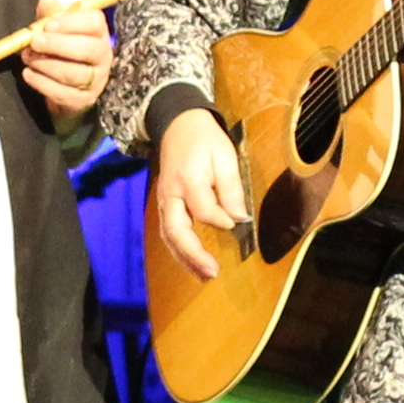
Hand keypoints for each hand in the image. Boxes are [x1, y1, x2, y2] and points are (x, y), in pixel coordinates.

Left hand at [20, 0, 113, 117]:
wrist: (63, 82)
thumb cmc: (60, 47)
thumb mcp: (55, 27)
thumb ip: (50, 14)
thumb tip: (47, 2)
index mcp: (98, 32)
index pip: (94, 22)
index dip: (71, 23)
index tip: (48, 25)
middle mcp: (103, 56)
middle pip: (89, 49)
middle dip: (58, 45)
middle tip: (35, 42)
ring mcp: (96, 80)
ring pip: (75, 74)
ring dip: (46, 65)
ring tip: (27, 57)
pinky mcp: (84, 100)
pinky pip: (64, 94)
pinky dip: (42, 84)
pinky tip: (29, 74)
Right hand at [153, 107, 248, 280]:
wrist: (178, 126)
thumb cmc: (205, 141)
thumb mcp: (224, 156)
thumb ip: (231, 188)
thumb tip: (239, 218)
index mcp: (187, 178)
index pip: (201, 207)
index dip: (219, 219)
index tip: (236, 224)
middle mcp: (171, 194)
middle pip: (175, 229)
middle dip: (193, 254)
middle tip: (212, 271)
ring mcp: (164, 202)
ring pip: (169, 237)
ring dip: (186, 259)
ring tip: (206, 276)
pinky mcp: (165, 208)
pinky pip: (169, 234)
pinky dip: (180, 253)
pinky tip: (195, 266)